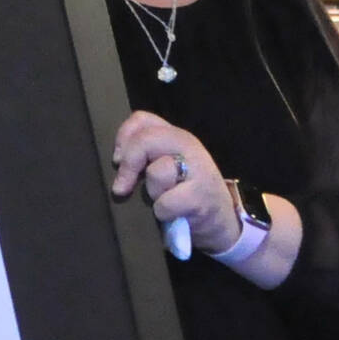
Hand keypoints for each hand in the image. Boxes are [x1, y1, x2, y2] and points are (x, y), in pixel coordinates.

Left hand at [108, 112, 235, 252]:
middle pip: (146, 139)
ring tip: (165, 199)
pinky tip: (173, 215)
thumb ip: (146, 153)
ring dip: (151, 193)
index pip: (142, 119)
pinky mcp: (199, 196)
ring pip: (156, 172)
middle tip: (122, 188)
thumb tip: (117, 159)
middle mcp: (188, 145)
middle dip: (128, 166)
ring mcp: (198, 169)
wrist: (221, 220)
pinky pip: (164, 203)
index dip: (123, 138)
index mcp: (177, 136)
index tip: (117, 160)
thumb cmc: (186, 192)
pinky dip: (162, 214)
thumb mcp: (168, 165)